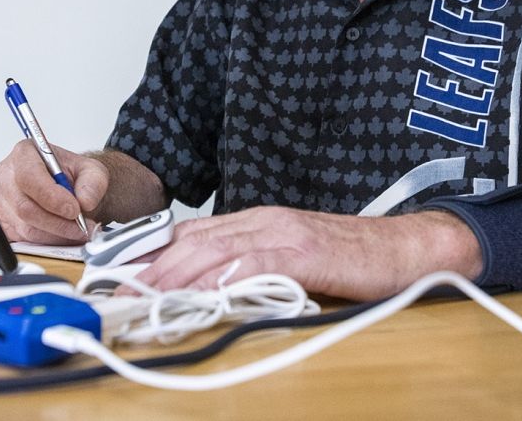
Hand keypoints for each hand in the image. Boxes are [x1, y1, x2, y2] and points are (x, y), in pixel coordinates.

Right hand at [0, 140, 108, 243]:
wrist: (65, 187)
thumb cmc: (71, 175)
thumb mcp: (91, 170)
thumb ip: (93, 182)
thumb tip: (85, 201)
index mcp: (24, 154)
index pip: (29, 177)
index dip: (52, 197)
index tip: (74, 209)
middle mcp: (6, 176)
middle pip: (25, 207)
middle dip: (58, 222)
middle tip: (82, 226)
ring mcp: (0, 202)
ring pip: (26, 228)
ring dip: (56, 234)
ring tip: (78, 231)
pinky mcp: (2, 224)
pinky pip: (24, 240)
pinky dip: (48, 241)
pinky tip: (63, 234)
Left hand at [132, 206, 480, 301]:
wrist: (407, 248)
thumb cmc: (350, 260)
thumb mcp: (290, 259)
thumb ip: (251, 268)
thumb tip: (207, 294)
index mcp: (255, 221)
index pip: (188, 235)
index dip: (147, 257)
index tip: (115, 281)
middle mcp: (262, 221)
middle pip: (190, 243)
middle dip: (147, 271)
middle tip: (114, 298)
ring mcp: (283, 234)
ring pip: (213, 251)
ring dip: (171, 278)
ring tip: (140, 301)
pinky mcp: (306, 253)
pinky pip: (254, 267)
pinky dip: (221, 281)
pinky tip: (198, 296)